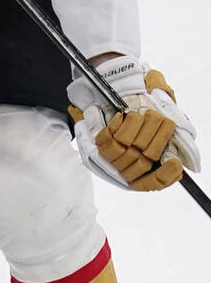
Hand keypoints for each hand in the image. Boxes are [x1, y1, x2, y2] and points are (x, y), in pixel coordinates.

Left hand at [68, 56, 199, 190]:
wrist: (111, 100)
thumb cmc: (142, 114)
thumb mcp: (161, 125)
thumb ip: (173, 140)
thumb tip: (187, 161)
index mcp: (143, 170)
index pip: (155, 182)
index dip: (166, 175)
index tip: (175, 162)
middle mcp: (126, 169)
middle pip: (144, 161)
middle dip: (155, 136)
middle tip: (157, 118)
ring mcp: (110, 158)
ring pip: (126, 149)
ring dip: (137, 127)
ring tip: (141, 115)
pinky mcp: (96, 145)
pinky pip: (107, 139)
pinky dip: (118, 125)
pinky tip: (122, 117)